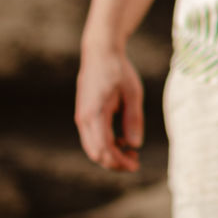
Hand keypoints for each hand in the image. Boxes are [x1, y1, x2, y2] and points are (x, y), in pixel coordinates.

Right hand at [75, 43, 143, 172]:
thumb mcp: (133, 93)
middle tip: (135, 162)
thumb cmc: (118, 70)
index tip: (136, 165)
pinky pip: (92, 138)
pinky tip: (121, 141)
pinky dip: (106, 145)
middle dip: (115, 162)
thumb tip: (134, 145)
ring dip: (111, 154)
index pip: (104, 149)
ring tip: (131, 152)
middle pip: (96, 153)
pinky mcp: (84, 115)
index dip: (119, 162)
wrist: (99, 52)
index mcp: (94, 113)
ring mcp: (81, 117)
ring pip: (92, 147)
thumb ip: (133, 119)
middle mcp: (83, 118)